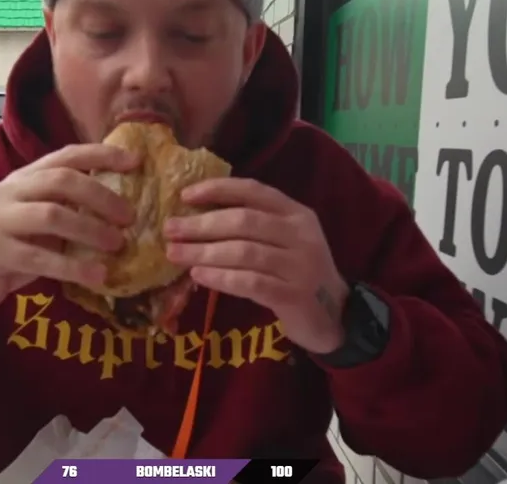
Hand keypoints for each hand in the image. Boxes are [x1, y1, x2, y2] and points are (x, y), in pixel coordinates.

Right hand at [0, 144, 138, 333]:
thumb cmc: (11, 249)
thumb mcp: (39, 223)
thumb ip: (67, 209)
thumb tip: (121, 208)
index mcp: (23, 179)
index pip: (65, 156)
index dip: (100, 155)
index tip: (135, 161)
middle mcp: (8, 191)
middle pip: (60, 180)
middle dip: (100, 196)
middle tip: (130, 217)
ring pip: (52, 215)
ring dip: (90, 229)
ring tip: (118, 245)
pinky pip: (40, 257)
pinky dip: (74, 267)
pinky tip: (97, 276)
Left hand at [164, 178, 348, 354]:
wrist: (336, 316)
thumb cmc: (298, 274)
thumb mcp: (284, 242)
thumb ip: (252, 228)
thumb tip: (195, 218)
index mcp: (296, 213)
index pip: (253, 191)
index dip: (218, 189)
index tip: (185, 195)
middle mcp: (301, 234)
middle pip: (244, 221)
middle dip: (202, 224)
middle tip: (170, 229)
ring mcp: (300, 265)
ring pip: (244, 252)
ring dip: (204, 252)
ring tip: (175, 255)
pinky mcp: (294, 296)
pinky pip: (250, 283)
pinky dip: (221, 278)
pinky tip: (199, 277)